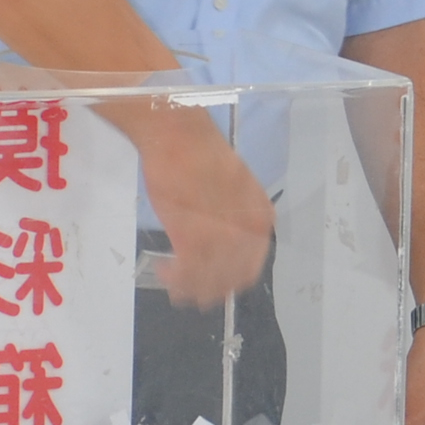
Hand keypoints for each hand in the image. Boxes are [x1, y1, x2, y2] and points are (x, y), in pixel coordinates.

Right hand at [125, 108, 273, 308]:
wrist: (177, 135)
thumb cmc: (200, 154)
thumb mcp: (233, 187)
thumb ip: (234, 216)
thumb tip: (225, 239)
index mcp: (261, 216)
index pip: (251, 265)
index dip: (231, 280)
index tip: (212, 282)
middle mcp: (247, 230)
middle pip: (232, 279)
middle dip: (210, 289)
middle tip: (189, 290)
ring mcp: (222, 236)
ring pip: (210, 280)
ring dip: (190, 287)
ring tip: (173, 284)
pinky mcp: (193, 236)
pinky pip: (188, 272)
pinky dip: (175, 279)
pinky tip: (164, 272)